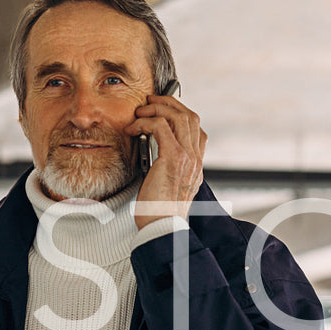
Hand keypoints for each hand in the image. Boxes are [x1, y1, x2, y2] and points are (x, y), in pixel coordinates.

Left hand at [127, 90, 205, 228]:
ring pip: (178, 116)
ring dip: (157, 108)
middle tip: (149, 102)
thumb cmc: (159, 213)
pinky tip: (133, 129)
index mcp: (196, 165)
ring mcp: (187, 157)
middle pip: (190, 116)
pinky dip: (145, 121)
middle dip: (169, 103)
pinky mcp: (172, 158)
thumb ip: (168, 171)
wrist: (162, 227)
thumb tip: (155, 158)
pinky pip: (160, 126)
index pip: (197, 130)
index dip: (180, 115)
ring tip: (140, 112)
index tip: (162, 112)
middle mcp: (196, 158)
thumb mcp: (168, 188)